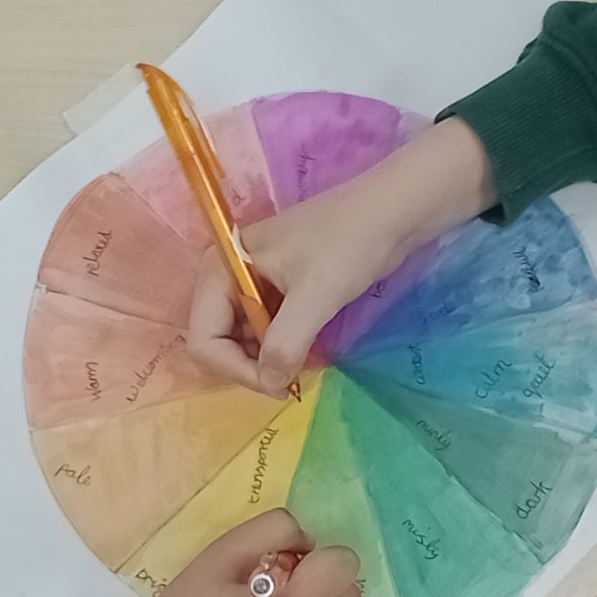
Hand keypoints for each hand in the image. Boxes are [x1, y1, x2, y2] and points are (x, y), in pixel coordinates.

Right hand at [188, 117, 496, 392]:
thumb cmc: (349, 244)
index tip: (280, 385)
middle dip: (250, 368)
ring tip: (301, 369)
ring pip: (241, 342)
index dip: (237, 370)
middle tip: (291, 382)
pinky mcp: (273, 290)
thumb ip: (285, 343)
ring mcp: (249, 284)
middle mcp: (225, 276)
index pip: (204, 340)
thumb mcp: (315, 296)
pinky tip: (305, 354)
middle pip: (217, 343)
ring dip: (266, 362)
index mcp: (219, 269)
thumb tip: (270, 384)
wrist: (392, 210)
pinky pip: (262, 332)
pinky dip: (279, 349)